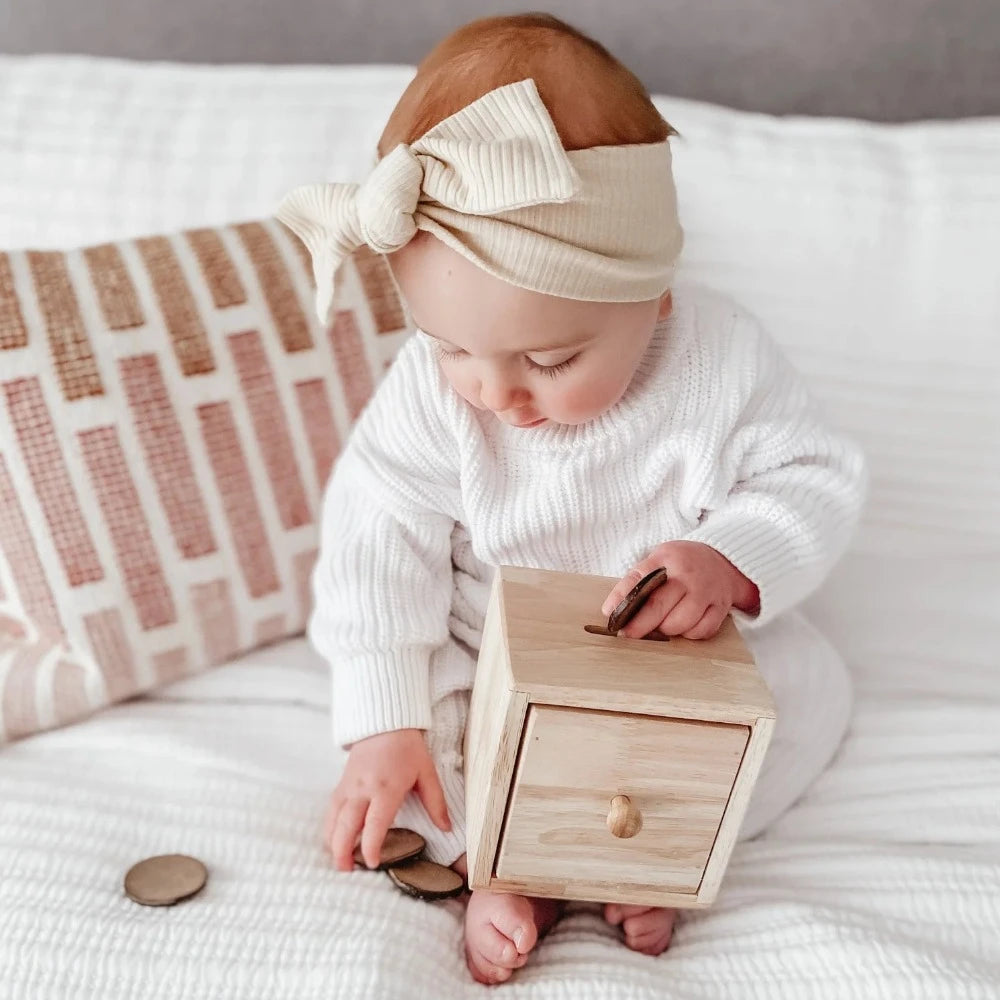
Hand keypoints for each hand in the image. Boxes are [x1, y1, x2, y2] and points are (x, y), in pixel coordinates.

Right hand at [323, 728, 450, 871]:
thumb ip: (436, 802)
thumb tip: (447, 828)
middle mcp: (363, 788)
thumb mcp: (427, 772)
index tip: (373, 863)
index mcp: (387, 788)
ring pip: (334, 818)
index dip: (371, 845)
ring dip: (333, 842)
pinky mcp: (341, 783)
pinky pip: (331, 808)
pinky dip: (329, 826)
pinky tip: (332, 840)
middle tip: (347, 871)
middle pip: (346, 824)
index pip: (375, 822)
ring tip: (338, 861)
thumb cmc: (408, 749)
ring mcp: (349, 786)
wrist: (385, 724)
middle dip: (343, 850)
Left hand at [601, 541, 759, 639]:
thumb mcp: (658, 560)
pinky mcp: (720, 607)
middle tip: (627, 634)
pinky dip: (689, 634)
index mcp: (666, 559)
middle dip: (639, 625)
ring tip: (661, 625)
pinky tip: (684, 626)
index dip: (621, 600)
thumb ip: (637, 581)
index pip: (638, 580)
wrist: (723, 561)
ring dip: (665, 630)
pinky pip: (700, 631)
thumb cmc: (682, 564)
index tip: (610, 616)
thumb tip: (611, 609)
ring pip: (679, 623)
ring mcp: (705, 591)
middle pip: (658, 606)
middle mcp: (687, 575)